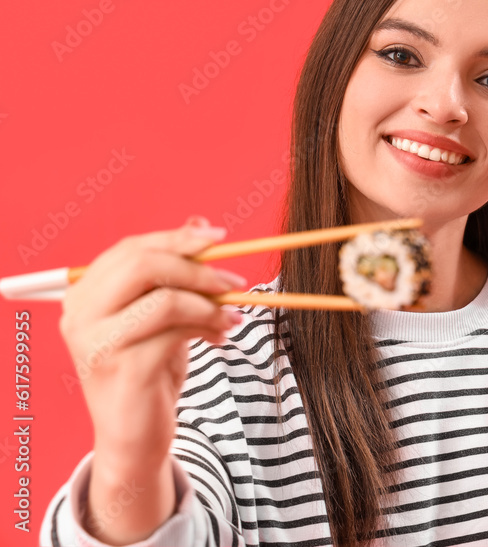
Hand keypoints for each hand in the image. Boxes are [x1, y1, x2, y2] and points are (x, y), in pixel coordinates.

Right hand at [58, 216, 246, 542]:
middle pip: (143, 264)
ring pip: (166, 298)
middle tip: (235, 282)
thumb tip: (200, 223)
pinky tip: (221, 336)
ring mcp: (98, 342)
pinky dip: (209, 326)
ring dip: (210, 303)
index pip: (131, 249)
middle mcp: (81, 315)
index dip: (177, 238)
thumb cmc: (147, 370)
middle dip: (198, 267)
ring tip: (232, 317)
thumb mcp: (161, 315)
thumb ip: (174, 272)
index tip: (220, 237)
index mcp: (83, 295)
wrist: (134, 436)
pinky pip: (176, 330)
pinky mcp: (123, 367)